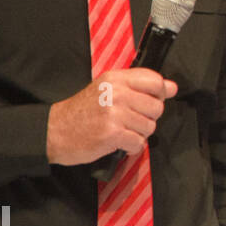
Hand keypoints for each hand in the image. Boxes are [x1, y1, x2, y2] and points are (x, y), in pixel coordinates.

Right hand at [46, 68, 177, 165]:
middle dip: (147, 118)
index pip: (155, 81)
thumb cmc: (83, 111)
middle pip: (157, 107)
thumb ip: (139, 86)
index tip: (151, 100)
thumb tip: (171, 87)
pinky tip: (118, 142)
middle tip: (130, 120)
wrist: (54, 131)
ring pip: (149, 127)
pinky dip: (131, 147)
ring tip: (121, 130)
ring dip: (138, 134)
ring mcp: (114, 113)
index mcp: (116, 78)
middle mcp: (116, 93)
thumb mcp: (107, 89)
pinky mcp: (112, 134)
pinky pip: (138, 143)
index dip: (159, 93)